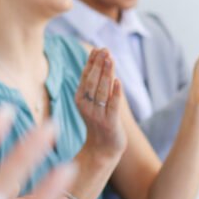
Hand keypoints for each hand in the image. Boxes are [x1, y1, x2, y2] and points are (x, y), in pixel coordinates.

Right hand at [75, 48, 126, 163]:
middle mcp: (87, 107)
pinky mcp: (110, 124)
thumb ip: (95, 83)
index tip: (98, 49)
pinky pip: (112, 106)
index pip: (85, 78)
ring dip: (106, 74)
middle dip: (99, 65)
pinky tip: (118, 81)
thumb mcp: (93, 102)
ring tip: (111, 60)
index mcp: (80, 100)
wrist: (103, 149)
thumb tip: (99, 59)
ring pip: (102, 92)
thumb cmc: (99, 122)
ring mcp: (98, 116)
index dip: (91, 63)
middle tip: (105, 50)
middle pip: (92, 82)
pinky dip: (115, 94)